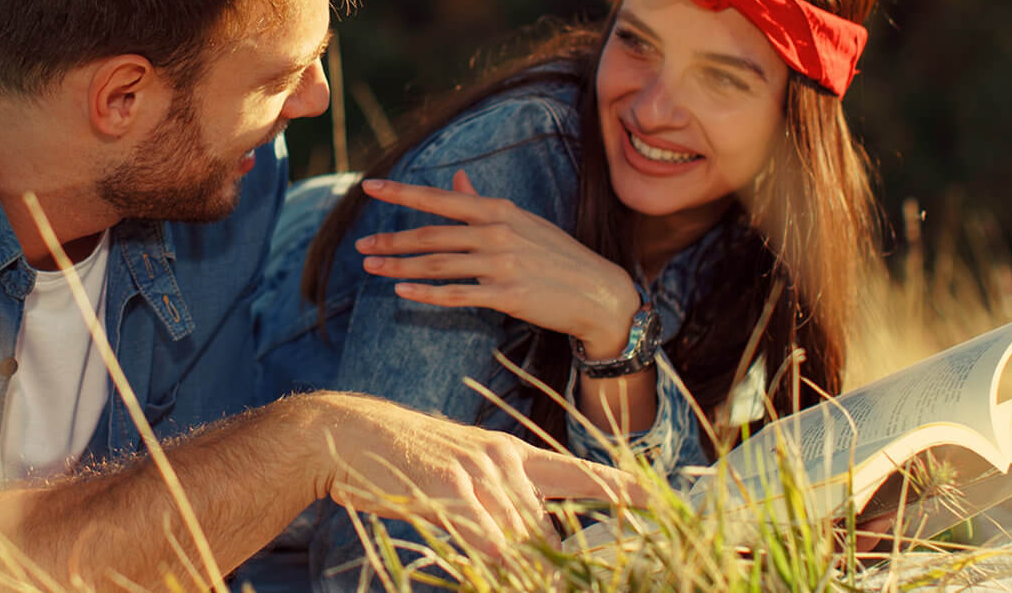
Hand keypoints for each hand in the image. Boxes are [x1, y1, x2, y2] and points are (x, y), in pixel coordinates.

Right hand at [300, 393, 649, 553]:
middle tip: (556, 583)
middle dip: (550, 565)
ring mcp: (476, 473)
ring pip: (518, 537)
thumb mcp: (461, 467)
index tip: (661, 498)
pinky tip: (493, 573)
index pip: (579, 471)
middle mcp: (502, 459)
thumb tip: (527, 539)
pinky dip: (493, 564)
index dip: (621, 485)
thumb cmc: (404, 457)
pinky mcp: (449, 490)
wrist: (350, 433)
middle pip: (544, 527)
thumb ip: (498, 499)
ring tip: (518, 579)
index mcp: (511, 452)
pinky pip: (485, 540)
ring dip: (522, 570)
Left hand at [355, 171, 642, 357]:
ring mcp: (502, 265)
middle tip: (361, 246)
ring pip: (438, 265)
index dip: (401, 193)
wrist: (598, 292)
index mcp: (499, 210)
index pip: (440, 198)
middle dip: (391, 241)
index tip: (370, 188)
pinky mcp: (507, 296)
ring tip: (371, 269)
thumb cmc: (558, 255)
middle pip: (432, 235)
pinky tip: (403, 293)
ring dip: (400, 267)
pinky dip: (426, 294)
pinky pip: (457, 295)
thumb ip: (484, 203)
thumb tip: (458, 181)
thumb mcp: (523, 221)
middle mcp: (497, 233)